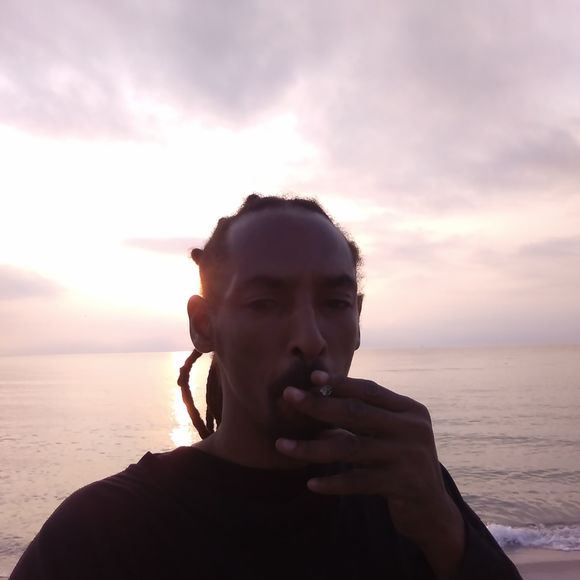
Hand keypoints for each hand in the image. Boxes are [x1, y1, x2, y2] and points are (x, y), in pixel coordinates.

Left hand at [275, 371, 464, 578]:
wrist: (432, 510)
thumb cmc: (400, 464)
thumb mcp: (390, 435)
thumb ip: (364, 418)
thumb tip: (315, 401)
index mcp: (410, 409)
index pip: (369, 390)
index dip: (339, 383)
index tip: (311, 377)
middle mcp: (413, 428)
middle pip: (356, 413)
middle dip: (318, 405)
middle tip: (288, 397)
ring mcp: (410, 456)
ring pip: (351, 447)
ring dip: (312, 447)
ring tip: (283, 446)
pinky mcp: (405, 485)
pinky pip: (359, 481)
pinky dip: (333, 482)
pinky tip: (311, 483)